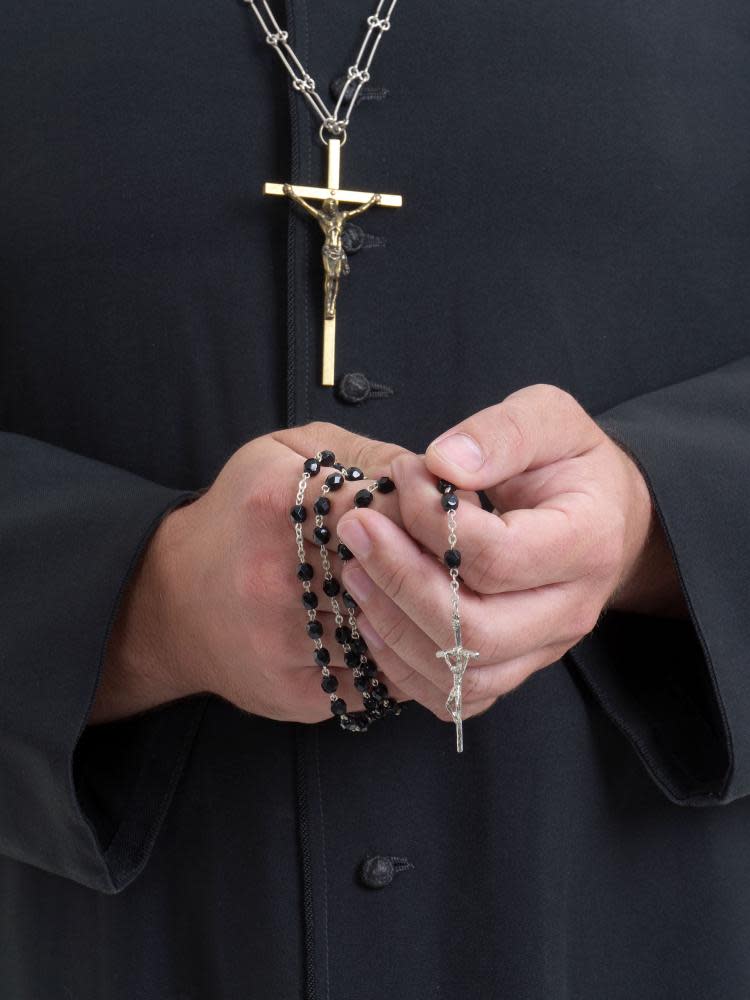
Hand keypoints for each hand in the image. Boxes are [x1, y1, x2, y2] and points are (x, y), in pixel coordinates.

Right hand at [91, 423, 411, 723]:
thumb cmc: (240, 516)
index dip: (428, 516)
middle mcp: (276, 575)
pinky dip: (403, 659)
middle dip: (434, 569)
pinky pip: (381, 680)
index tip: (440, 519)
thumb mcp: (284, 454)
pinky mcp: (297, 691)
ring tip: (433, 600)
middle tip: (452, 564)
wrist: (169, 602)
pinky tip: (404, 638)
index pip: (390, 509)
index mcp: (276, 503)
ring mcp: (284, 641)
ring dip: (424, 620)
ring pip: (396, 634)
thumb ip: (360, 453)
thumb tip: (433, 478)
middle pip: (397, 574)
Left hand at [335, 384, 685, 723]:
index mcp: (587, 543)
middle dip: (400, 581)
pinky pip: (455, 695)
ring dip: (394, 627)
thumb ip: (501, 434)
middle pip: (478, 630)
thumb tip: (444, 462)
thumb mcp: (548, 420)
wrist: (602, 513)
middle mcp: (571, 610)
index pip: (498, 556)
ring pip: (462, 673)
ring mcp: (543, 648)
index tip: (402, 472)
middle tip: (356, 529)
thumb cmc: (569, 463)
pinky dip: (404, 666)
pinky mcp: (514, 666)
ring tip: (354, 571)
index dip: (433, 520)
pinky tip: (374, 615)